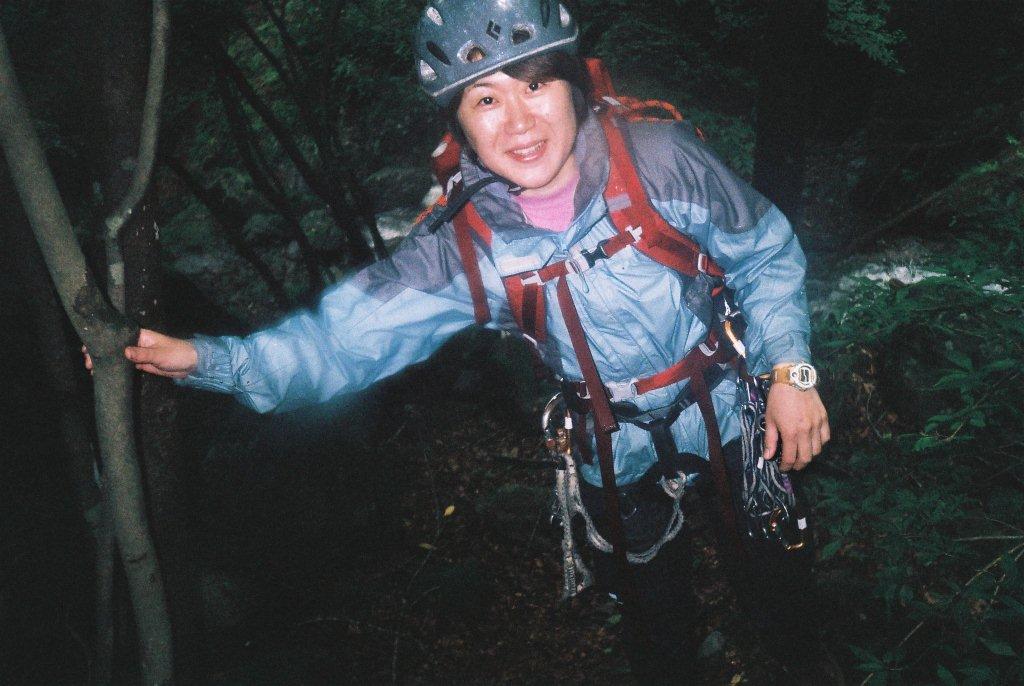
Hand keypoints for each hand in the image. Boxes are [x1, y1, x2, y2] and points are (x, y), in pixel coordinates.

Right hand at [82, 329, 198, 378]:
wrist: (191, 364)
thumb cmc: (176, 354)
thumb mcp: (159, 354)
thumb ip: (142, 354)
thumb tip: (123, 352)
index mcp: (140, 335)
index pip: (117, 335)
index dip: (103, 340)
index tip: (89, 347)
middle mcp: (136, 343)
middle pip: (114, 346)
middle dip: (100, 353)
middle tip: (88, 363)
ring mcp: (138, 353)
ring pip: (117, 356)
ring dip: (106, 361)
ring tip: (92, 369)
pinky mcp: (141, 364)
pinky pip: (125, 365)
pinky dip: (115, 368)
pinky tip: (104, 373)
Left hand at [763, 383, 829, 471]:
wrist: (793, 378)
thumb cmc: (778, 399)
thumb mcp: (770, 419)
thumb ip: (770, 440)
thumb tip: (768, 457)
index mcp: (791, 433)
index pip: (791, 458)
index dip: (786, 466)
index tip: (782, 468)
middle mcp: (807, 431)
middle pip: (807, 457)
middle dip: (799, 465)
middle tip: (792, 464)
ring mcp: (818, 425)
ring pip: (818, 449)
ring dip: (809, 455)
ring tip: (802, 454)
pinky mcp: (824, 418)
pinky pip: (826, 437)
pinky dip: (820, 443)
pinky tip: (812, 442)